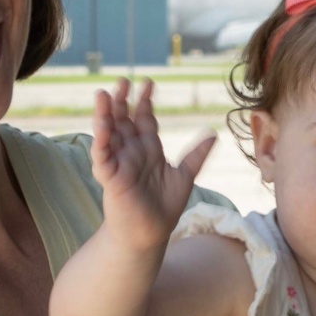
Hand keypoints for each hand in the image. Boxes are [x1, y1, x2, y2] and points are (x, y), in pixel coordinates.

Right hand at [91, 78, 215, 251]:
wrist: (150, 234)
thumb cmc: (164, 207)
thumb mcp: (185, 176)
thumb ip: (196, 155)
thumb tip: (214, 134)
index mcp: (149, 149)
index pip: (144, 119)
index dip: (145, 101)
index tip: (148, 83)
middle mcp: (131, 152)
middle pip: (124, 120)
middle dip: (122, 101)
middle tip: (123, 81)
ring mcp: (119, 163)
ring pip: (109, 134)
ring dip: (105, 114)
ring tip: (104, 94)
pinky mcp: (110, 177)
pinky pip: (102, 156)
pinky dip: (101, 140)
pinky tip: (101, 124)